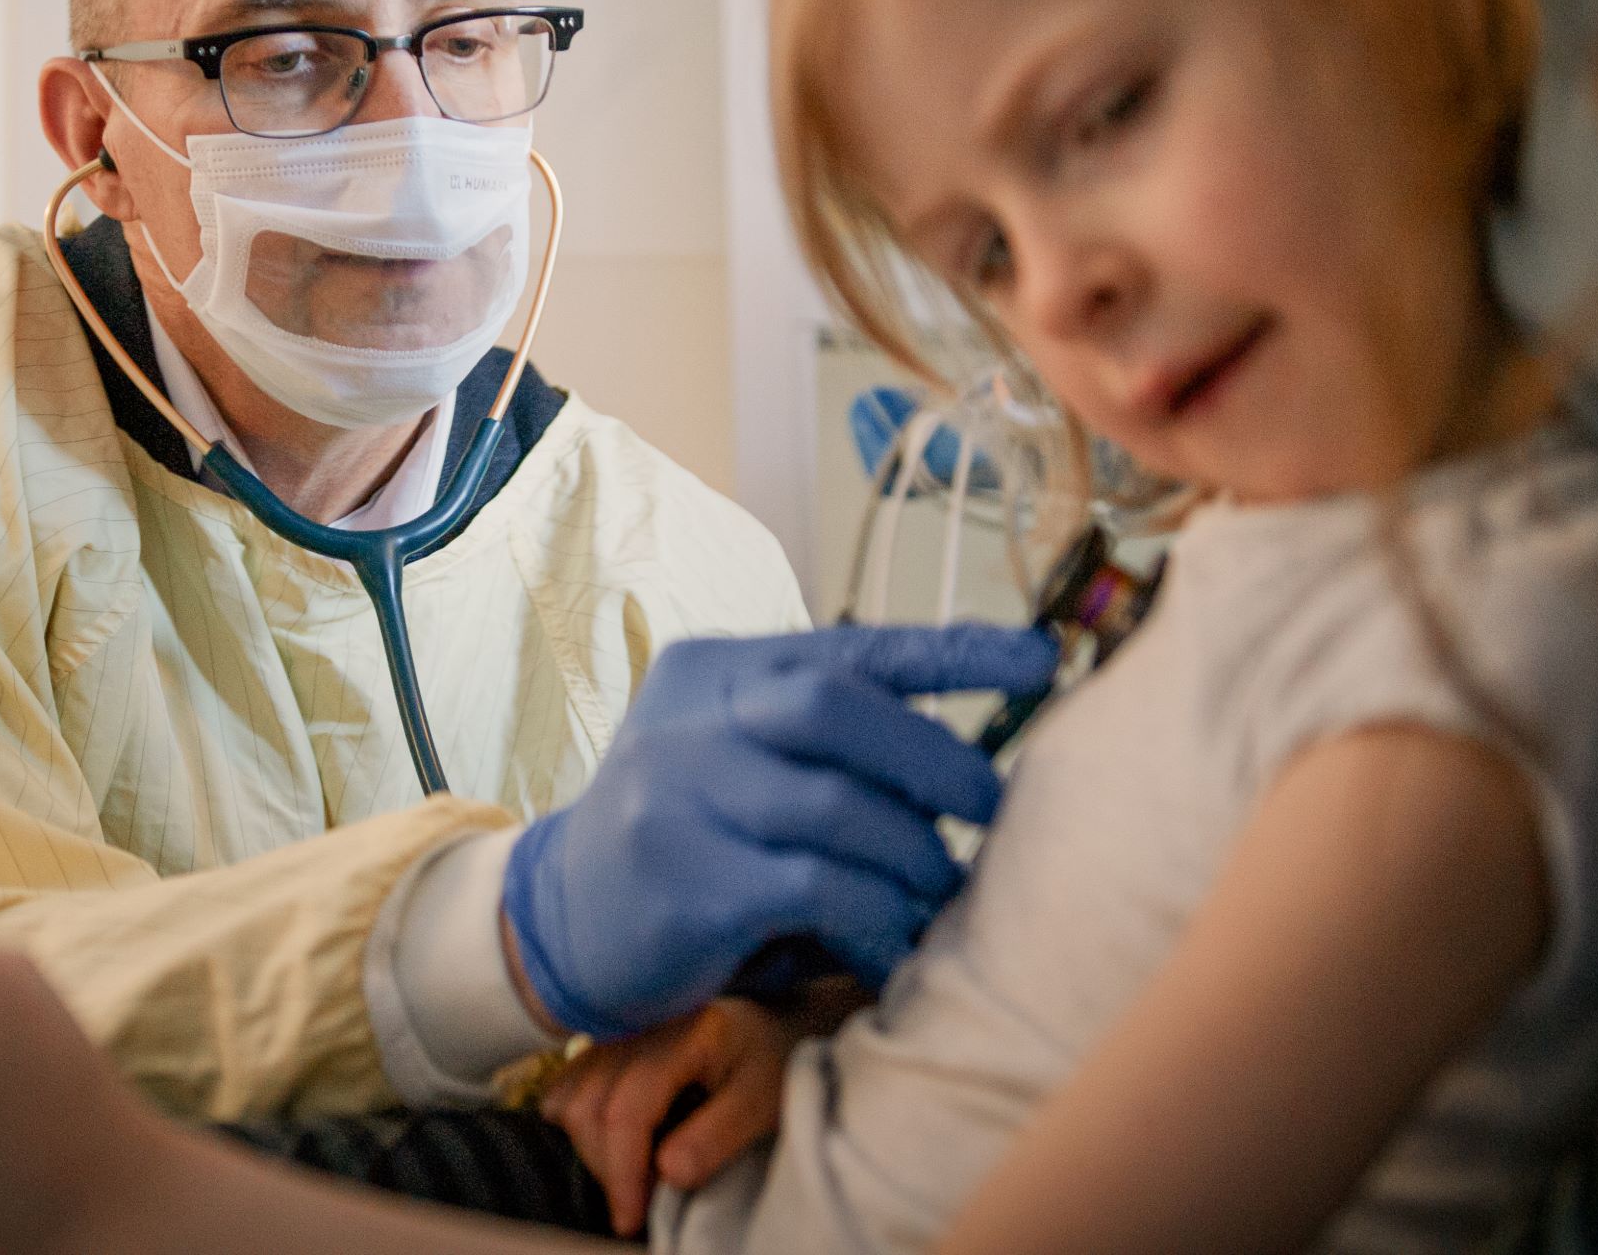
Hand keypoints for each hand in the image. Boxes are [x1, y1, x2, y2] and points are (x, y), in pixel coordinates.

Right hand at [502, 623, 1053, 1038]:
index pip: (846, 646)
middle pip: (839, 705)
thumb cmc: (684, 841)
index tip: (1038, 659)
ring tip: (940, 897)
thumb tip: (967, 767)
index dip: (950, 649)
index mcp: (712, 672)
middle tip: (989, 808)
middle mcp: (689, 719)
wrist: (559, 923)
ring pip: (838, 806)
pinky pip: (819, 890)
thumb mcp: (734, 763)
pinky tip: (895, 950)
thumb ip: (821, 746)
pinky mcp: (686, 882)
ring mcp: (678, 795)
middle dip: (936, 758)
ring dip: (914, 857)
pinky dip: (879, 923)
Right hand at [539, 998, 808, 1236]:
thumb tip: (667, 1174)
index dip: (622, 1172)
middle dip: (609, 1169)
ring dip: (593, 1150)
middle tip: (641, 1204)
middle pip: (591, 1109)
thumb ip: (716, 1136)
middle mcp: (637, 1027)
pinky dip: (577, 1123)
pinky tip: (611, 1142)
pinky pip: (565, 1088)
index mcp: (681, 1035)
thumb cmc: (768, 1065)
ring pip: (571, 1101)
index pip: (627, 1110)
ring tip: (634, 1175)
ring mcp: (614, 1033)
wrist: (765, 1027)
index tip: (630, 1219)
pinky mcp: (600, 1044)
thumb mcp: (761, 1103)